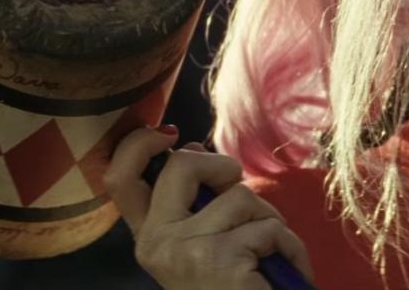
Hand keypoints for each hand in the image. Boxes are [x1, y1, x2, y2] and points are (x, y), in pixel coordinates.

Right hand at [104, 127, 314, 289]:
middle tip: (243, 198)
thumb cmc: (234, 286)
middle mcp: (156, 244)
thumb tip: (191, 148)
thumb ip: (195, 202)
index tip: (168, 134)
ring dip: (268, 220)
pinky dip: (289, 247)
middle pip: (182, 164)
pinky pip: (270, 227)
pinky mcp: (220, 261)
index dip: (137, 144)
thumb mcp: (204, 243)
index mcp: (149, 237)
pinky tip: (282, 273)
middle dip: (223, 167)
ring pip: (240, 195)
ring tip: (267, 256)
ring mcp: (185, 252)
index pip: (119, 178)